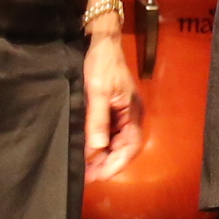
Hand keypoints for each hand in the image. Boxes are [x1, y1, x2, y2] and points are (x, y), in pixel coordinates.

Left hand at [82, 16, 144, 176]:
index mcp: (133, 113)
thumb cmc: (102, 64)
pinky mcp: (112, 110)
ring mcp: (122, 114)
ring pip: (115, 142)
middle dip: (107, 163)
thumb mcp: (98, 91)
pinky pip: (108, 133)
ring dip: (102, 156)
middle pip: (123, 148)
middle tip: (86, 176)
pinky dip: (99, 145)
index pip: (130, 146)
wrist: (101, 42)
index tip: (98, 176)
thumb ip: (98, 119)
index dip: (116, 164)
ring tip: (85, 168)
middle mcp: (131, 116)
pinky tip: (86, 151)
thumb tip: (98, 147)